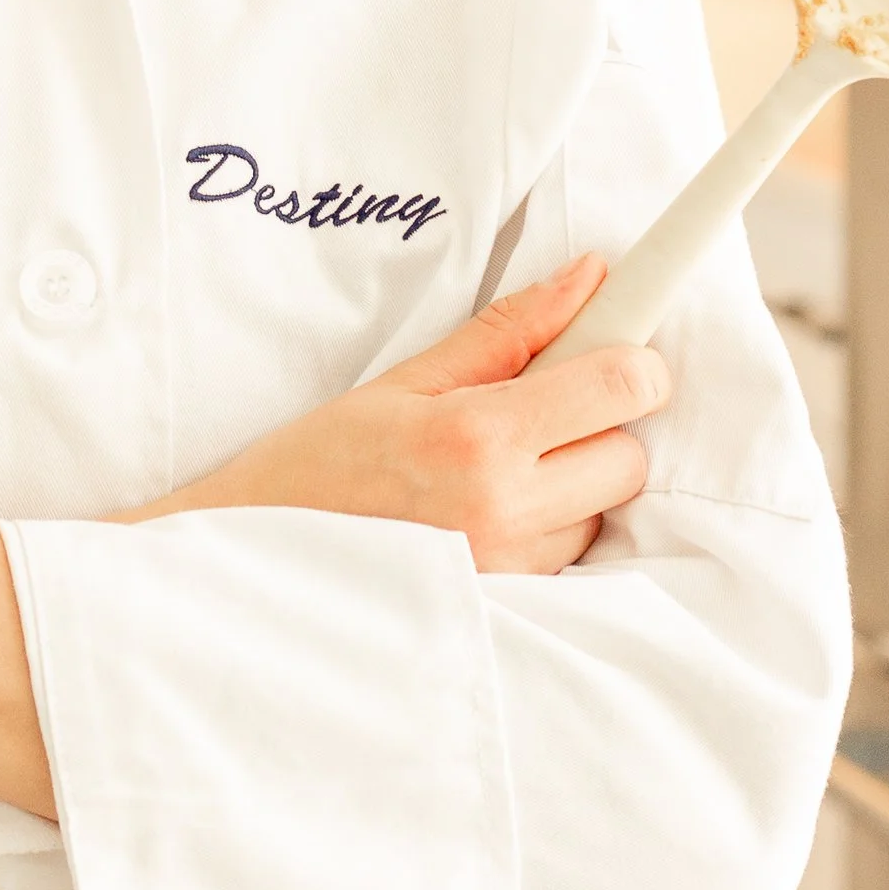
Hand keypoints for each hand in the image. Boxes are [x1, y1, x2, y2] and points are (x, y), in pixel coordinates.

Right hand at [142, 256, 666, 573]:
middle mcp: (505, 511)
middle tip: (539, 416)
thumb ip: (507, 333)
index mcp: (479, 437)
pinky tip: (486, 517)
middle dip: (600, 428)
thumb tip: (589, 277)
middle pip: (629, 458)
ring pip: (603, 514)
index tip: (619, 350)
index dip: (634, 362)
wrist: (254, 567)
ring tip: (493, 474)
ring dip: (573, 487)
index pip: (621, 388)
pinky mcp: (508, 612)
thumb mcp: (405, 383)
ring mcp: (509, 571)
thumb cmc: (317, 466)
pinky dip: (547, 532)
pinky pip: (568, 560)